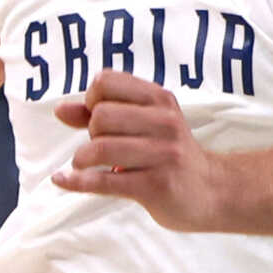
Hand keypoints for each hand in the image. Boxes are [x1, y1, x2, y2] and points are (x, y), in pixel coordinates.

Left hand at [51, 71, 231, 231]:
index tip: (98, 117)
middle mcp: (164, 122)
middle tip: (102, 146)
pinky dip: (75, 181)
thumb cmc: (167, 153)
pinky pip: (103, 181)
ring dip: (82, 159)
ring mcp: (162, 154)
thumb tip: (60, 109)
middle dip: (90, 133)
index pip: (105, 82)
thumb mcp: (143, 124)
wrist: (212, 190)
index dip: (92, 100)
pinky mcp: (155, 185)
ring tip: (87, 165)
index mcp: (159, 99)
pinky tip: (63, 180)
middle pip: (100, 116)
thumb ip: (99, 113)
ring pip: (100, 148)